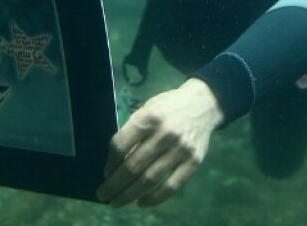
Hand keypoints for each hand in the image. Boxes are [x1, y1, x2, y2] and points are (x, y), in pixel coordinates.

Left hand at [96, 78, 224, 207]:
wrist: (203, 104)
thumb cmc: (168, 107)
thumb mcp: (147, 110)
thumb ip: (133, 133)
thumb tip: (116, 163)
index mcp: (149, 117)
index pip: (122, 145)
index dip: (110, 162)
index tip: (105, 174)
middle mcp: (165, 134)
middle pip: (133, 166)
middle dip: (115, 184)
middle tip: (103, 195)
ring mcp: (181, 149)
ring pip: (150, 179)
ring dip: (130, 194)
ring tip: (117, 202)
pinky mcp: (194, 162)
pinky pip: (172, 186)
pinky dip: (155, 198)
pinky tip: (141, 202)